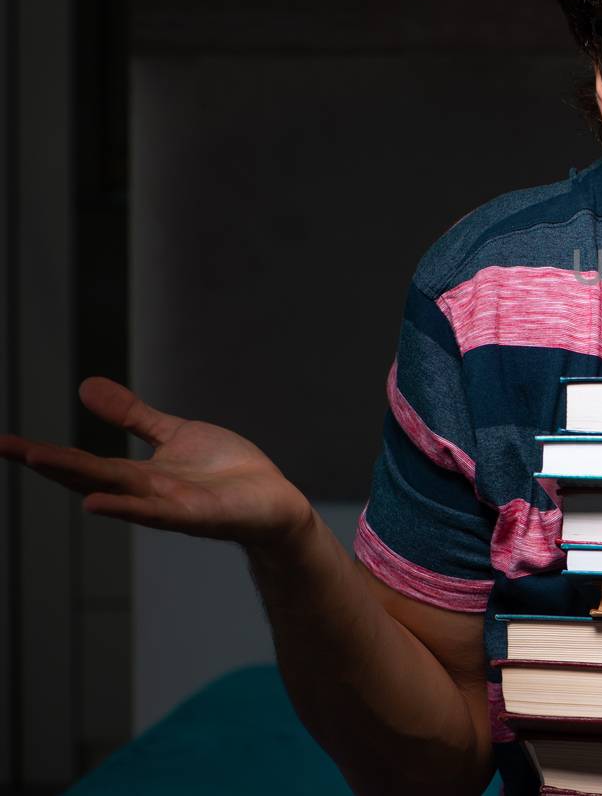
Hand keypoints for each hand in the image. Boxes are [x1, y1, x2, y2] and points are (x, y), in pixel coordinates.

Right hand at [0, 377, 314, 548]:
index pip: (82, 462)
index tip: (3, 442)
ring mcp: (169, 506)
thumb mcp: (174, 434)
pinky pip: (156, 513)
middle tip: (8, 447)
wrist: (273, 502)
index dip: (42, 453)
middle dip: (48, 462)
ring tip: (40, 460)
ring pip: (116, 490)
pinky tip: (96, 503)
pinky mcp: (197, 515)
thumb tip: (85, 387)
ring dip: (79, 479)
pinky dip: (127, 508)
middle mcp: (145, 493)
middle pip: (89, 475)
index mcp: (138, 475)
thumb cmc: (226, 472)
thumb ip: (132, 416)